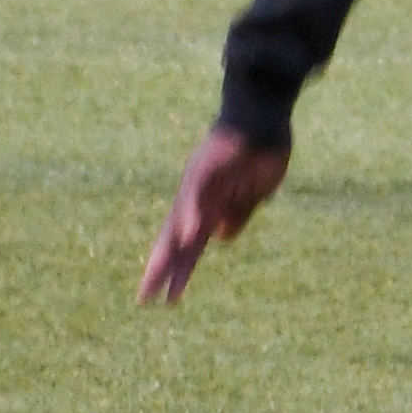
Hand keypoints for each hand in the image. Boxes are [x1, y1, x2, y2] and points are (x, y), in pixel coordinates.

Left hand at [138, 126, 288, 300]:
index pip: (188, 246)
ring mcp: (199, 182)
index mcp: (210, 207)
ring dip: (170, 249)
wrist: (266, 114)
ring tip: (159, 277)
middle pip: (175, 239)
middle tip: (145, 298)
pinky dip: (191, 214)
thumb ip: (239, 213)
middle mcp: (198, 197)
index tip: (167, 298)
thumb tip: (221, 238)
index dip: (178, 271)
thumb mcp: (255, 192)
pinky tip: (188, 234)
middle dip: (162, 269)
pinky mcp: (205, 166)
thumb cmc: (263, 150)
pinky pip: (195, 194)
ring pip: (178, 220)